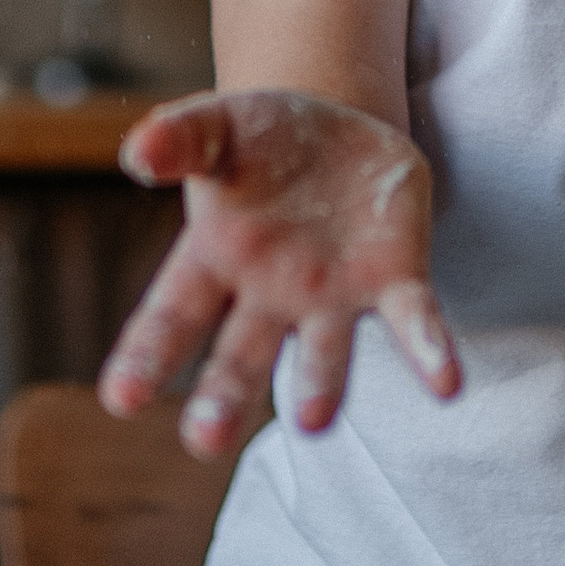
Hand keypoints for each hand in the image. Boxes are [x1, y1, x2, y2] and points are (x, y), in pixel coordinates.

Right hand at [97, 88, 461, 456]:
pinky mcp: (394, 282)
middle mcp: (269, 297)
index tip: (119, 399)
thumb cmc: (260, 139)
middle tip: (204, 439)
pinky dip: (428, 354)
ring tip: (315, 420)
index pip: (170, 317)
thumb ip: (178, 139)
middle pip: (240, 356)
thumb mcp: (217, 126)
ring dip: (320, 385)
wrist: (341, 131)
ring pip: (324, 354)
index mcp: (213, 261)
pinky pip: (412, 322)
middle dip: (223, 397)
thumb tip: (136, 153)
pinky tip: (445, 384)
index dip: (144, 357)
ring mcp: (332, 298)